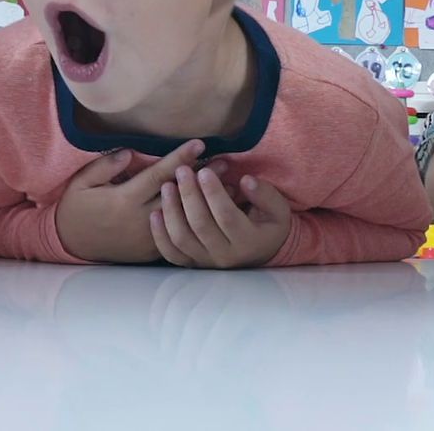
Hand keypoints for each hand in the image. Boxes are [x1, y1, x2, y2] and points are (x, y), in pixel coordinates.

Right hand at [55, 140, 212, 263]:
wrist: (69, 245)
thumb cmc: (75, 209)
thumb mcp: (82, 183)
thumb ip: (105, 166)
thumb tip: (130, 153)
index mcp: (125, 199)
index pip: (159, 175)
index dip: (180, 158)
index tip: (200, 144)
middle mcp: (141, 218)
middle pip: (178, 195)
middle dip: (203, 179)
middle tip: (227, 164)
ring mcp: (148, 237)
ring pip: (183, 217)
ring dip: (205, 202)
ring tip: (231, 189)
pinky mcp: (150, 250)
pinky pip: (178, 235)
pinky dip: (196, 221)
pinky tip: (212, 213)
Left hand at [150, 171, 290, 268]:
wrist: (262, 251)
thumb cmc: (268, 225)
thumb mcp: (278, 210)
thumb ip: (265, 195)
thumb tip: (246, 181)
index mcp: (248, 241)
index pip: (226, 215)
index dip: (213, 193)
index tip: (204, 170)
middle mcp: (225, 256)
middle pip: (200, 225)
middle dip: (189, 195)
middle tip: (181, 170)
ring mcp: (206, 262)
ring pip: (182, 238)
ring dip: (171, 211)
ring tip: (167, 186)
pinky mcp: (192, 263)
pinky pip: (171, 253)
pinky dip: (160, 235)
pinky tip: (155, 213)